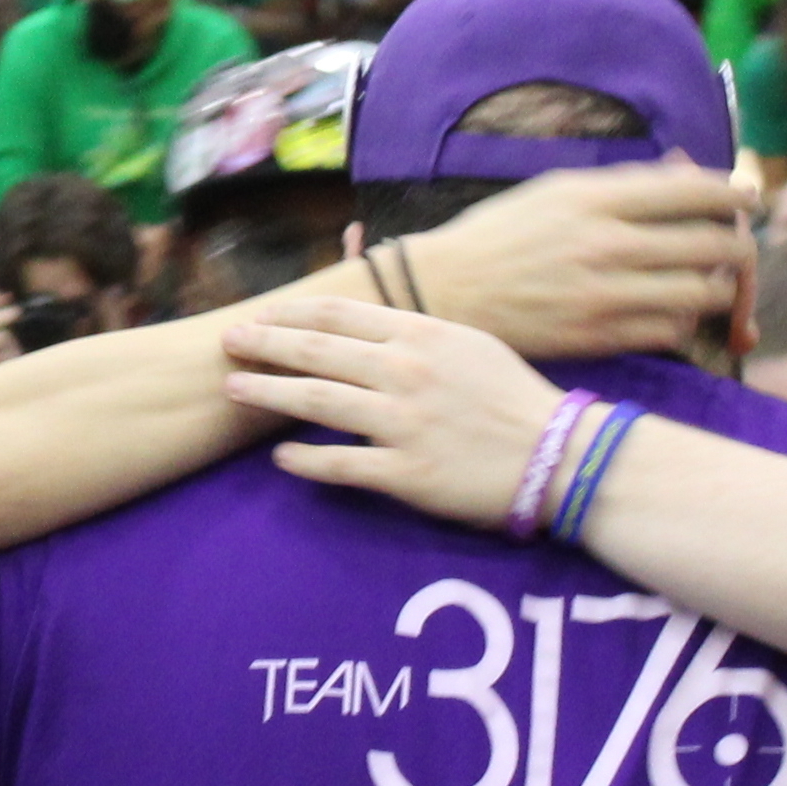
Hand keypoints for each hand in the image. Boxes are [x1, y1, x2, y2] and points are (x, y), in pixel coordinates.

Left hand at [220, 285, 575, 521]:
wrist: (558, 457)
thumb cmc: (514, 398)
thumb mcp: (469, 344)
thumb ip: (416, 333)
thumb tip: (370, 323)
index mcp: (421, 334)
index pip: (340, 314)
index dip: (292, 312)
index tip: (262, 314)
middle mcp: (404, 371)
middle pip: (316, 350)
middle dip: (265, 343)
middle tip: (228, 343)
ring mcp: (401, 422)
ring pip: (315, 401)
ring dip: (267, 393)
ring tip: (234, 389)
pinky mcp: (404, 473)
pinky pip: (339, 464)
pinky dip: (302, 461)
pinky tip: (279, 458)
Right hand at [396, 163, 756, 361]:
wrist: (444, 293)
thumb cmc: (502, 236)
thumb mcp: (555, 191)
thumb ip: (623, 185)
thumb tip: (691, 177)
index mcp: (595, 197)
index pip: (694, 190)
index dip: (734, 194)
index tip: (747, 199)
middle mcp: (606, 243)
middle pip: (714, 243)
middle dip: (739, 246)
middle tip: (737, 248)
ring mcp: (605, 294)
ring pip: (703, 291)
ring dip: (718, 288)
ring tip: (709, 283)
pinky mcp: (599, 337)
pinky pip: (674, 330)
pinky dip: (685, 321)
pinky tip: (672, 312)